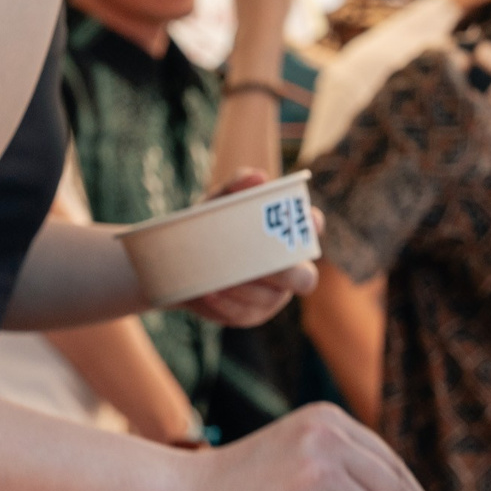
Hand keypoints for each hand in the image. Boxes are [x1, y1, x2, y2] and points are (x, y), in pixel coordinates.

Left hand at [178, 169, 317, 325]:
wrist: (178, 262)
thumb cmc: (209, 225)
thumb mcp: (218, 203)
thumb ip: (236, 186)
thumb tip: (257, 177)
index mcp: (287, 235)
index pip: (312, 227)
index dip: (311, 225)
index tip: (300, 220)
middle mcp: (289, 267)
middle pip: (305, 277)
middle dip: (285, 272)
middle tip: (260, 263)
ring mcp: (273, 295)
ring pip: (271, 298)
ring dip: (247, 288)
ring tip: (222, 278)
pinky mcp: (251, 313)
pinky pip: (245, 313)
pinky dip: (226, 303)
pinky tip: (210, 292)